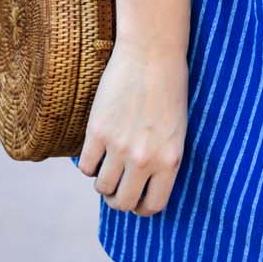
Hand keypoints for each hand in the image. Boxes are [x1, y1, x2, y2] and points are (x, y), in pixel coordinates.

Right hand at [73, 41, 187, 215]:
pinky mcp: (97, 131)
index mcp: (170, 161)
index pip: (152, 205)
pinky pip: (85, 165)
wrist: (152, 54)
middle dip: (119, 200)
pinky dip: (88, 164)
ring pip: (102, 187)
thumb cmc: (171, 89)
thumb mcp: (177, 131)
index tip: (137, 200)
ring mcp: (118, 147)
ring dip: (102, 183)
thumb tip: (144, 184)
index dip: (142, 207)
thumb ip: (163, 159)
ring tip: (106, 170)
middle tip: (118, 189)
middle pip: (123, 202)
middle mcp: (144, 160)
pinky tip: (95, 153)